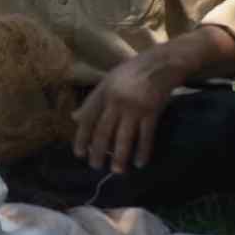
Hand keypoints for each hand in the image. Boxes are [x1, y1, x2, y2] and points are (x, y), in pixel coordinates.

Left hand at [70, 51, 179, 173]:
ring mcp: (135, 107)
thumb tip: (74, 118)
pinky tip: (140, 163)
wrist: (161, 63)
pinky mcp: (152, 112)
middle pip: (104, 131)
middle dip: (98, 152)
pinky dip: (143, 151)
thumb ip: (92, 101)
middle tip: (95, 167)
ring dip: (119, 157)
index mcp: (103, 92)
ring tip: (117, 171)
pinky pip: (146, 136)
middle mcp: (116, 100)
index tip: (79, 154)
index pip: (88, 118)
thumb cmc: (131, 73)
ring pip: (124, 137)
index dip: (82, 137)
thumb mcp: (107, 82)